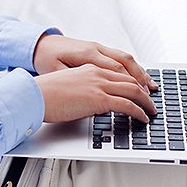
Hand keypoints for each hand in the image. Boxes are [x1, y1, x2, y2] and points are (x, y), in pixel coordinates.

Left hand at [33, 34, 157, 90]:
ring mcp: (98, 47)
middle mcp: (96, 49)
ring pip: (126, 58)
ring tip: (151, 87)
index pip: (116, 70)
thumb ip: (75, 82)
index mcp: (87, 55)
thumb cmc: (46, 59)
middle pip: (126, 62)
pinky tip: (138, 77)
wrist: (41, 43)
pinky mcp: (98, 49)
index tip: (139, 100)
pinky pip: (120, 56)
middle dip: (141, 80)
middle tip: (151, 96)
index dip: (130, 85)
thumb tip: (90, 95)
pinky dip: (132, 67)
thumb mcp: (56, 72)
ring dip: (140, 72)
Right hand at [34, 65, 157, 122]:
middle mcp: (97, 72)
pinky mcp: (98, 98)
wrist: (35, 96)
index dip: (134, 82)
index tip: (141, 90)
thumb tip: (91, 102)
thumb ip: (84, 89)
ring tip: (151, 111)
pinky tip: (142, 118)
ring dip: (146, 102)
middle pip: (130, 79)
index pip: (119, 72)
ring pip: (133, 90)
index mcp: (90, 68)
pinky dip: (138, 112)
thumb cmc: (46, 94)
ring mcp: (99, 84)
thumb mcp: (69, 86)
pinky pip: (127, 104)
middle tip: (151, 101)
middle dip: (144, 91)